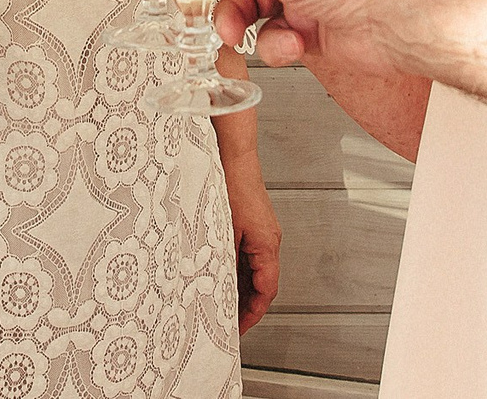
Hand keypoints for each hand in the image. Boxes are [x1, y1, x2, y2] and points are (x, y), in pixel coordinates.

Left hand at [226, 174, 280, 332]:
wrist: (235, 157)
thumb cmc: (231, 187)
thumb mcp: (224, 229)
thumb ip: (224, 258)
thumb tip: (216, 285)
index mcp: (267, 245)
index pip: (266, 291)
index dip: (253, 313)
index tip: (239, 328)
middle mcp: (270, 241)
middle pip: (263, 284)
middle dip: (248, 306)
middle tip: (230, 323)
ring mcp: (264, 233)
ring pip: (257, 271)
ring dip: (243, 288)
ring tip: (224, 304)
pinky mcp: (256, 226)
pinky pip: (251, 256)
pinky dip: (239, 270)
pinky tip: (223, 275)